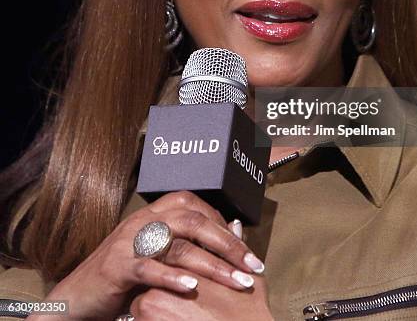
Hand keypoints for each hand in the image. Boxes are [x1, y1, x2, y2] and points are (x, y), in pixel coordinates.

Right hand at [43, 191, 263, 320]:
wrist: (78, 295)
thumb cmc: (125, 276)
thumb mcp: (156, 254)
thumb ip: (186, 244)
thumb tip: (230, 236)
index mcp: (155, 213)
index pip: (197, 207)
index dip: (225, 226)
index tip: (248, 251)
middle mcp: (144, 220)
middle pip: (193, 221)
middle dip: (228, 244)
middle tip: (253, 266)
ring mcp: (129, 241)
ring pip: (177, 244)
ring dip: (212, 265)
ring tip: (237, 282)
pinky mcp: (117, 266)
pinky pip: (148, 267)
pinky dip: (171, 276)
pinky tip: (191, 286)